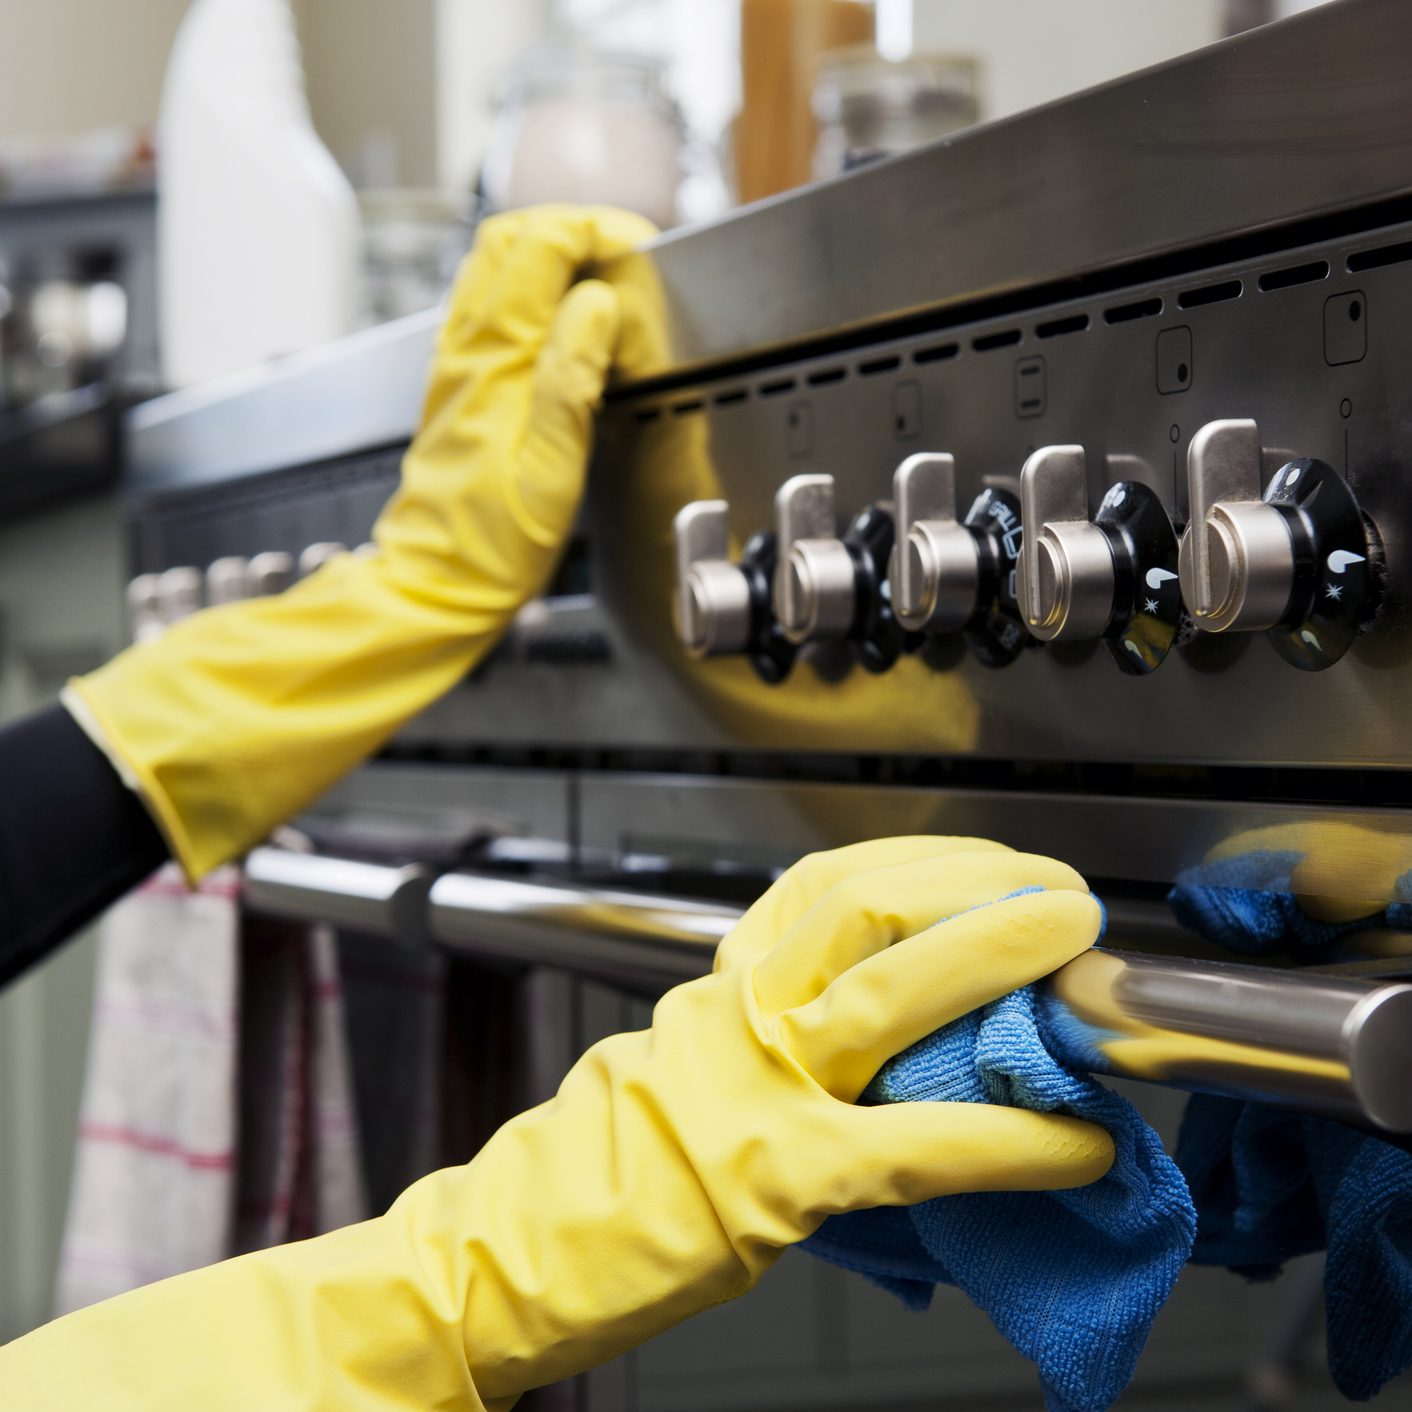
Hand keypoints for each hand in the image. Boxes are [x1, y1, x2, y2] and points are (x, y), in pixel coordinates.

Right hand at [0, 837, 1112, 1410]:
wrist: (501, 1253)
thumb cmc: (592, 1172)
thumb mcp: (680, 1070)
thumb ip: (770, 1040)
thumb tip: (892, 1044)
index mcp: (716, 987)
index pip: (825, 886)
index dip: (923, 860)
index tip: (991, 861)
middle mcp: (732, 1013)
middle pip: (863, 907)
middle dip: (975, 886)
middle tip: (1058, 891)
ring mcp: (749, 1087)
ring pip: (885, 992)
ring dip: (993, 962)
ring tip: (1076, 958)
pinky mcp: (769, 1177)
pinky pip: (908, 1143)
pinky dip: (1003, 1137)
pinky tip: (1072, 1140)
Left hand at [66, 205, 655, 878]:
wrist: (435, 583)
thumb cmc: (491, 545)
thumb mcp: (550, 471)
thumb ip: (572, 381)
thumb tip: (597, 304)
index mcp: (495, 365)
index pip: (537, 248)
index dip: (593, 230)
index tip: (639, 248)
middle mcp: (469, 354)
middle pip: (509, 240)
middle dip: (574, 228)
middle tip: (627, 251)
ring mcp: (460, 367)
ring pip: (495, 268)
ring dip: (552, 254)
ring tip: (605, 277)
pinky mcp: (462, 387)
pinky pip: (492, 308)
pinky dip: (532, 289)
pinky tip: (563, 318)